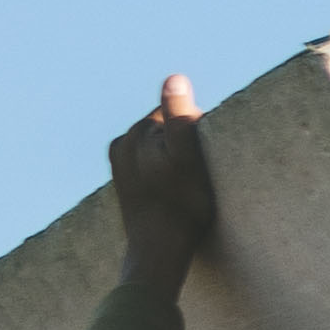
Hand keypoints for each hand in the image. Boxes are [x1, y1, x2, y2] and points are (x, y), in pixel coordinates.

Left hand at [109, 76, 215, 290]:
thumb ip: (180, 117)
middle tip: (201, 173)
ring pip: (159, 151)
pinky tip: (175, 194)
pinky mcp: (127, 187)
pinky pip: (152, 169)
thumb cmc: (181, 208)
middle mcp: (122, 146)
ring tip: (189, 185)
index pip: (175, 114)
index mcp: (135, 134)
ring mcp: (122, 167)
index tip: (207, 157)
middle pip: (165, 132)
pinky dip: (165, 175)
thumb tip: (174, 78)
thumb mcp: (187, 158)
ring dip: (175, 160)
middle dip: (184, 143)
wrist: (157, 252)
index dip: (198, 131)